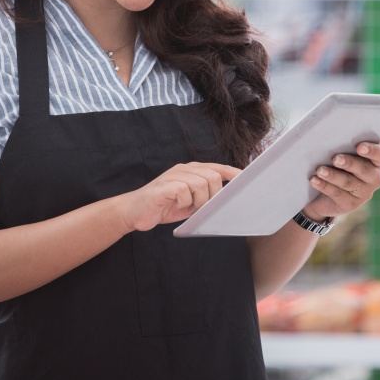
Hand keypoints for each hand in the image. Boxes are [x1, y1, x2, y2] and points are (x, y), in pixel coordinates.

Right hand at [121, 162, 241, 231]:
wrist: (134, 211)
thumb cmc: (163, 206)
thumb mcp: (189, 202)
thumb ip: (205, 198)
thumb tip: (225, 201)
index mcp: (192, 171)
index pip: (218, 168)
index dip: (233, 173)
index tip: (245, 180)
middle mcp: (184, 169)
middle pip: (214, 176)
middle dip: (213, 195)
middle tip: (202, 207)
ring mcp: (174, 175)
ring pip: (201, 183)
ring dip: (199, 200)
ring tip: (187, 207)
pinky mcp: (165, 185)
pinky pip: (185, 191)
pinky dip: (184, 202)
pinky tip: (176, 205)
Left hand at [305, 142, 379, 219]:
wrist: (324, 194)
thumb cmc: (336, 166)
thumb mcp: (342, 155)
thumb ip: (343, 147)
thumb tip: (331, 139)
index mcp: (375, 162)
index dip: (372, 150)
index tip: (359, 147)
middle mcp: (374, 178)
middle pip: (365, 170)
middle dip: (349, 163)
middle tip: (335, 159)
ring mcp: (364, 193)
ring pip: (349, 182)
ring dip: (333, 175)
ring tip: (320, 170)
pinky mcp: (351, 204)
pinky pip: (337, 194)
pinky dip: (324, 186)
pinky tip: (315, 180)